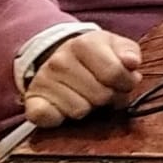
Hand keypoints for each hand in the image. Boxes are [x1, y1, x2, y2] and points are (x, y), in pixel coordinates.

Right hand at [22, 32, 141, 127]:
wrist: (61, 57)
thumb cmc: (97, 55)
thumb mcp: (117, 46)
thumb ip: (129, 53)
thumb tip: (131, 63)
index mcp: (83, 43)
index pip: (115, 73)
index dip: (126, 83)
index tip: (125, 82)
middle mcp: (59, 60)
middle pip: (100, 95)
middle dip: (110, 97)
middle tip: (106, 91)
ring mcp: (43, 80)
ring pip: (80, 110)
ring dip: (89, 108)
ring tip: (88, 96)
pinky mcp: (31, 100)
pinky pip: (48, 118)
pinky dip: (60, 118)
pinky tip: (67, 107)